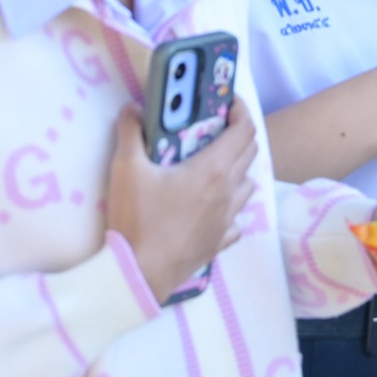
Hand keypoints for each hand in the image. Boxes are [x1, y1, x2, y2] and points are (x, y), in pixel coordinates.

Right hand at [108, 101, 259, 302]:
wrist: (141, 271)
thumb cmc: (137, 218)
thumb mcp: (126, 169)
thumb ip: (130, 134)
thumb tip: (132, 109)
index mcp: (213, 169)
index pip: (244, 131)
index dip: (242, 112)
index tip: (229, 104)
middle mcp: (229, 191)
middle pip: (250, 153)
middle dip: (239, 135)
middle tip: (217, 130)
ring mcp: (229, 218)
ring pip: (247, 185)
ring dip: (237, 171)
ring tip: (214, 168)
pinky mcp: (222, 240)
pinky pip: (237, 219)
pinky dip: (230, 208)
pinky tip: (212, 209)